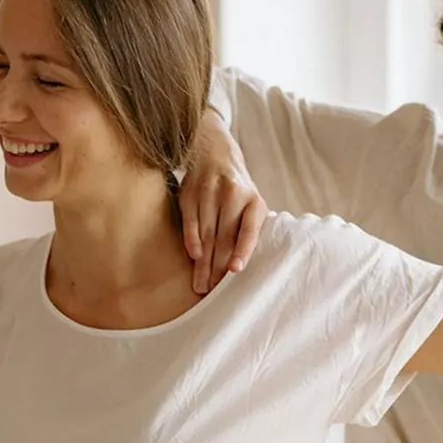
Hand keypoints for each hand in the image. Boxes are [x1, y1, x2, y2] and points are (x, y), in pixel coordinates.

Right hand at [179, 111, 267, 293]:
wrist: (214, 152)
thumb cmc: (237, 190)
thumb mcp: (251, 203)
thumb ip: (249, 229)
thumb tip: (241, 267)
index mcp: (253, 201)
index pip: (249, 229)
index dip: (242, 250)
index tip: (235, 270)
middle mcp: (232, 195)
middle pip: (224, 237)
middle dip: (217, 267)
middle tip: (211, 290)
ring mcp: (209, 193)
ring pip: (206, 234)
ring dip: (203, 262)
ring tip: (201, 284)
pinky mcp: (189, 194)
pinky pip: (190, 222)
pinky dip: (191, 240)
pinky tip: (193, 257)